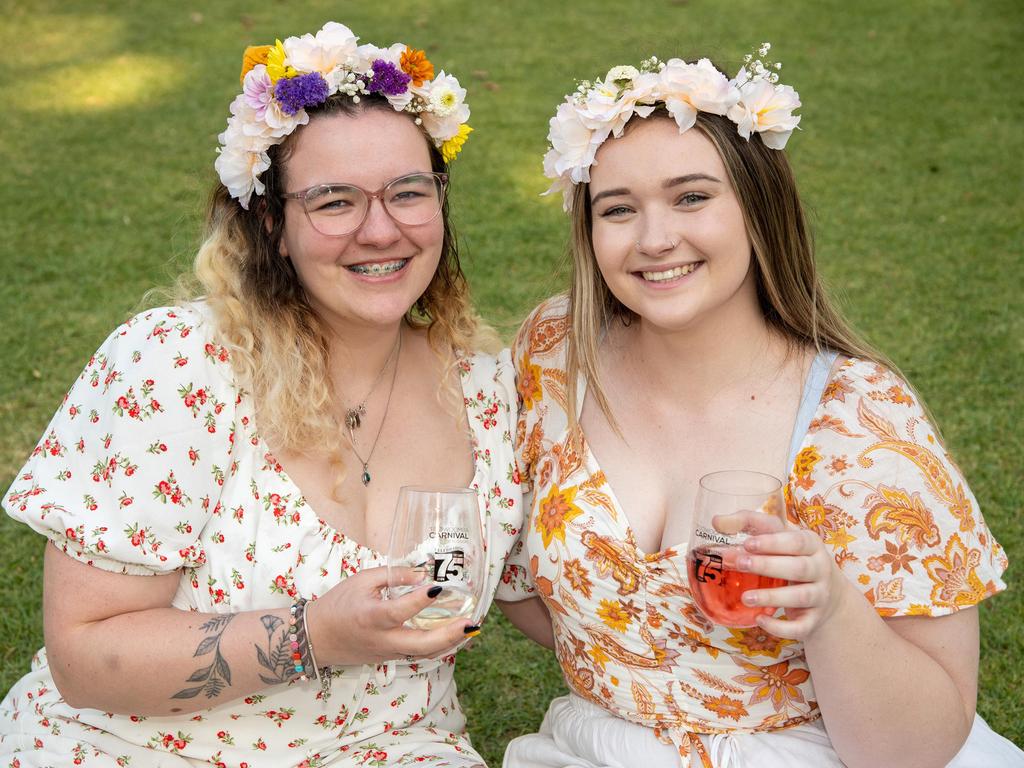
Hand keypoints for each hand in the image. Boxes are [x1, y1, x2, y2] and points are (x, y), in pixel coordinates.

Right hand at [305, 566, 478, 665]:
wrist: (317, 638)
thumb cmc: (339, 604)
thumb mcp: (362, 580)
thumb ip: (393, 575)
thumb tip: (423, 573)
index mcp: (370, 617)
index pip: (399, 611)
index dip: (419, 600)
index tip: (438, 587)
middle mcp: (382, 639)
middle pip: (420, 644)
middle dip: (448, 635)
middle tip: (470, 623)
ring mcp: (388, 652)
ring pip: (424, 653)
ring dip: (450, 643)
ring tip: (471, 629)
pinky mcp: (390, 658)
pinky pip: (418, 654)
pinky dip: (439, 647)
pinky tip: (455, 636)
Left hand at [718, 511, 849, 639]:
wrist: (829, 596)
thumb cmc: (792, 558)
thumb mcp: (779, 537)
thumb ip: (749, 525)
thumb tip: (716, 521)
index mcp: (811, 544)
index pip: (796, 541)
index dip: (772, 542)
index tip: (747, 543)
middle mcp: (820, 568)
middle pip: (799, 568)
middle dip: (768, 566)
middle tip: (740, 564)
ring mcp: (820, 595)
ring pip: (800, 596)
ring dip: (772, 597)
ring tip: (746, 598)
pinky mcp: (814, 620)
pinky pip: (800, 627)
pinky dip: (780, 627)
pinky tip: (760, 619)